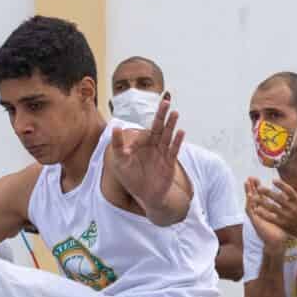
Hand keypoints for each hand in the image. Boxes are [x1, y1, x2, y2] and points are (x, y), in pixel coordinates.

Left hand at [110, 95, 185, 211]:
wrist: (146, 195)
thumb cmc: (132, 178)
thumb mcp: (120, 162)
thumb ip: (118, 145)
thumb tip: (115, 127)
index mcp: (143, 144)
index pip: (147, 130)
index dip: (151, 121)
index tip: (154, 110)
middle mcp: (154, 146)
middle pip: (159, 127)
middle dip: (162, 115)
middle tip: (166, 101)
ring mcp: (163, 153)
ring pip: (167, 136)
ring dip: (171, 125)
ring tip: (174, 113)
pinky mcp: (169, 163)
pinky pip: (173, 150)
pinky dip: (177, 141)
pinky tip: (181, 132)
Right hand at [243, 177, 289, 246]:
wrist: (278, 241)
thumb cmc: (281, 229)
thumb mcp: (284, 214)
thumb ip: (285, 204)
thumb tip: (287, 195)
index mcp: (266, 209)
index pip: (260, 196)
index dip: (258, 187)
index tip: (257, 178)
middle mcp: (259, 211)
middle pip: (254, 196)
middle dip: (252, 187)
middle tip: (250, 177)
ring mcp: (256, 216)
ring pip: (250, 202)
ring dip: (248, 192)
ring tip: (246, 183)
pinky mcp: (255, 221)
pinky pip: (251, 211)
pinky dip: (249, 203)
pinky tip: (249, 196)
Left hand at [257, 173, 296, 246]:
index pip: (289, 191)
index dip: (281, 185)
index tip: (273, 180)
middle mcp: (292, 207)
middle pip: (279, 199)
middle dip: (268, 193)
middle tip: (259, 188)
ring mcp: (287, 216)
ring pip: (273, 208)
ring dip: (263, 203)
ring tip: (254, 198)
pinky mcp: (282, 223)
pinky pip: (271, 218)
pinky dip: (264, 214)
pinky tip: (256, 210)